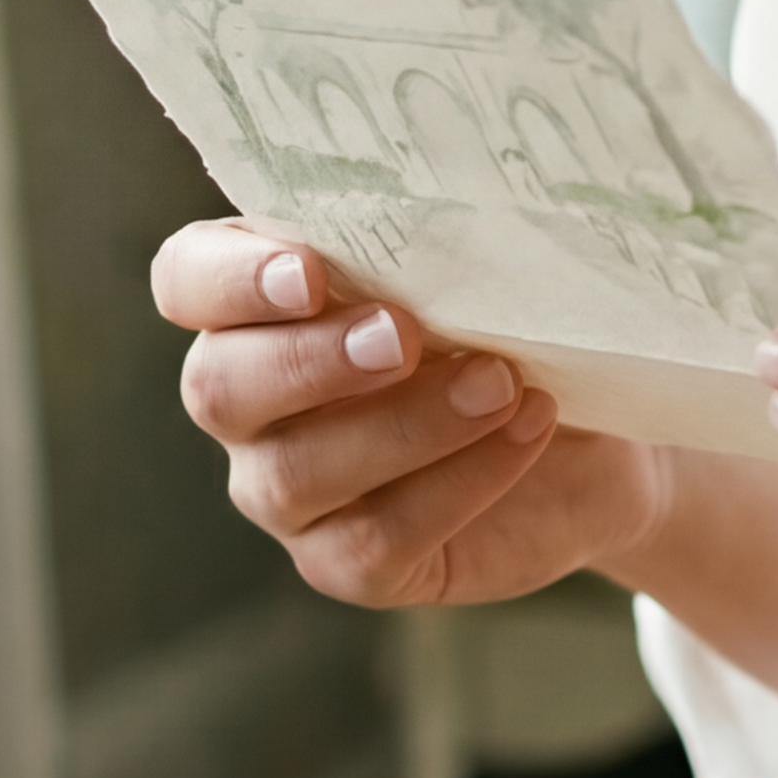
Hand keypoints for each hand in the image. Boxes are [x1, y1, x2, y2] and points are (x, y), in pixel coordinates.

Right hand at [154, 219, 663, 607]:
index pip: (185, 282)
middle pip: (218, 387)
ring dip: (403, 424)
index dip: (227, 281)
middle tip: (405, 335)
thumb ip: (422, 244)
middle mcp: (246, 402)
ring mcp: (285, 492)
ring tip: (498, 382)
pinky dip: (456, 484)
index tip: (309, 272)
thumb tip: (439, 214)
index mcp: (253, 305)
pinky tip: (523, 432)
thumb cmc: (507, 327)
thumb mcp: (470, 272)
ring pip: (295, 472)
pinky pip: (374, 540)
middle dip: (310, 360)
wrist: (592, 439)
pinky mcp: (345, 563)